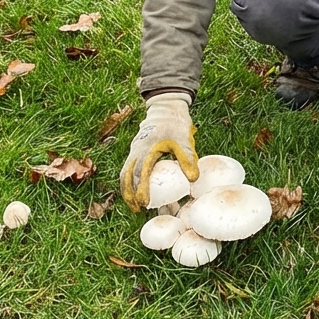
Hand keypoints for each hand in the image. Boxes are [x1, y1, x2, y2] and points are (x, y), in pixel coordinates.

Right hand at [119, 91, 199, 210]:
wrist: (165, 109)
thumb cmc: (175, 125)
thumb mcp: (184, 140)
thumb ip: (187, 159)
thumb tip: (193, 180)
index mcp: (147, 149)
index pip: (140, 172)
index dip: (141, 189)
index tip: (144, 203)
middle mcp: (136, 151)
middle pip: (126, 176)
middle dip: (129, 194)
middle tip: (137, 209)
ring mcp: (134, 151)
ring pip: (125, 173)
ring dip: (128, 190)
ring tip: (135, 206)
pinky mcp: (136, 151)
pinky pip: (129, 169)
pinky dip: (131, 182)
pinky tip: (139, 192)